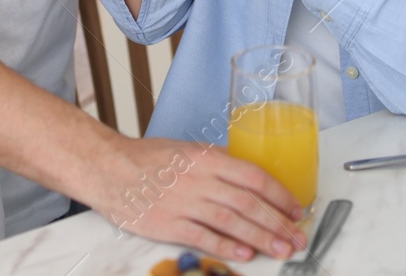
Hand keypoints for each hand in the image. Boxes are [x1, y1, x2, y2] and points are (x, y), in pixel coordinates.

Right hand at [83, 135, 307, 262]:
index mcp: (207, 158)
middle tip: (297, 237)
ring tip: (280, 249)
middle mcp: (199, 179)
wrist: (109, 169)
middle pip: (248, 202)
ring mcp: (184, 203)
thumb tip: (249, 177)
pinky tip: (244, 255)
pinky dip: (226, 247)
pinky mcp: (168, 224)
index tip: (296, 209)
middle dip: (277, 222)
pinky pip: (203, 237)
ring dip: (260, 237)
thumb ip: (218, 163)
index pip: (253, 176)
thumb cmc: (149, 159)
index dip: (279, 195)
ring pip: (231, 221)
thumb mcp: (188, 150)